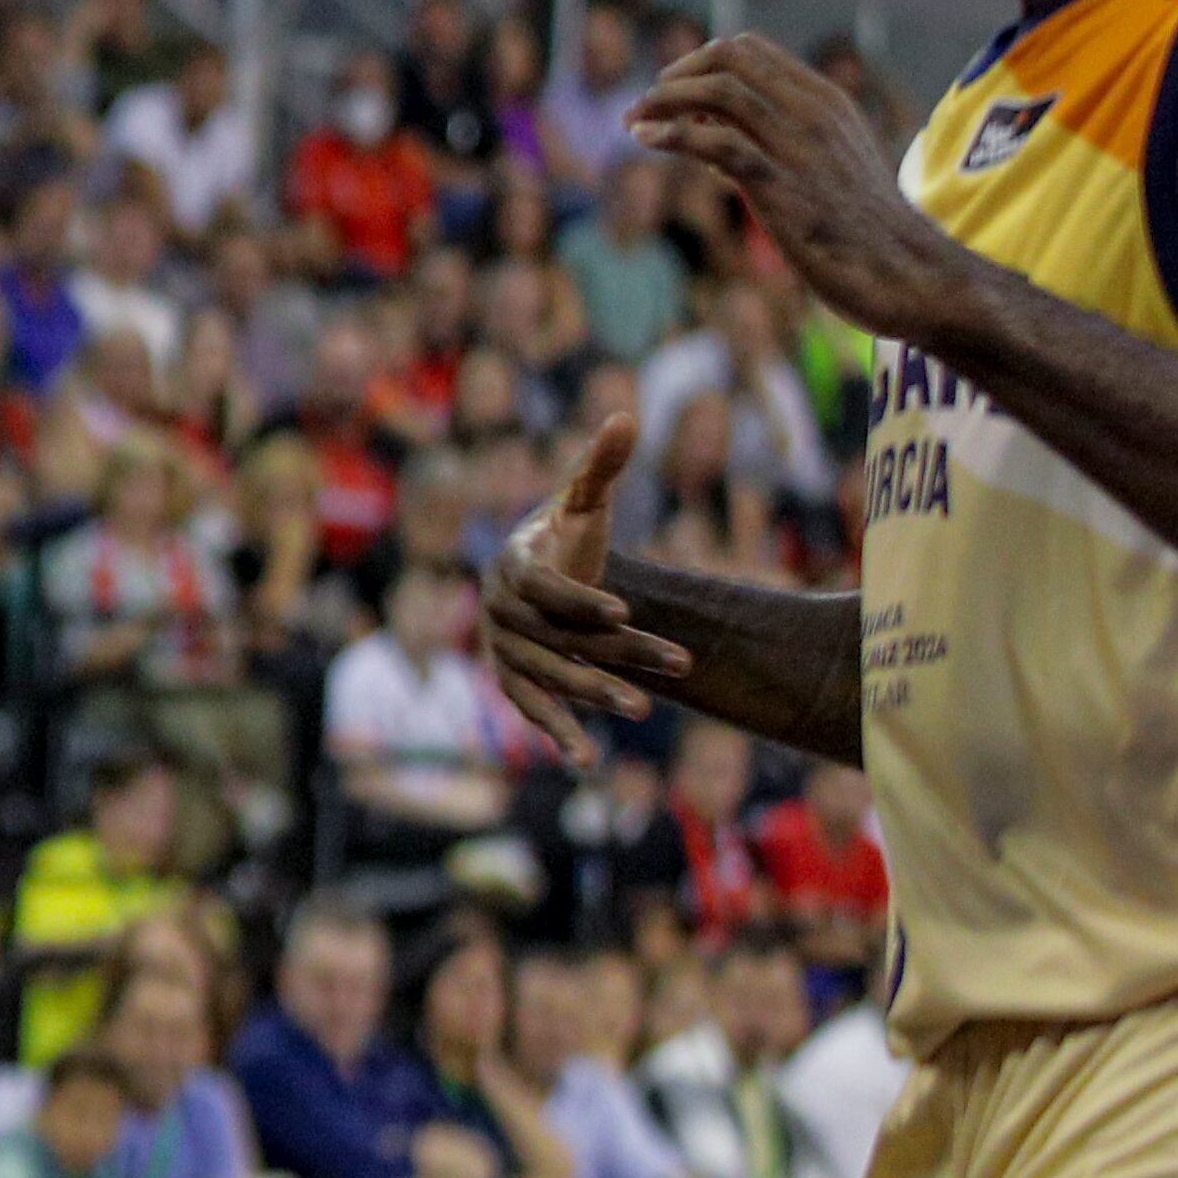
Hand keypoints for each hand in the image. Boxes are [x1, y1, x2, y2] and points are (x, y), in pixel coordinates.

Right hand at [483, 413, 694, 764]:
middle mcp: (500, 611)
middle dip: (621, 651)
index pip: (545, 587)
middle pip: (563, 638)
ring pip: (552, 677)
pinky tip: (587, 762)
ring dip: (597, 695)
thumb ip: (600, 464)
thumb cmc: (563, 535)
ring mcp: (503, 650)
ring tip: (646, 709)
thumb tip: (626, 415)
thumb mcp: (580, 498)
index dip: (582, 599)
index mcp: (513, 565)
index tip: (624, 610)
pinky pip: (533, 709)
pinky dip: (557, 734)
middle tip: (678, 662)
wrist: (532, 576)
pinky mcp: (512, 681)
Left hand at [630, 34, 962, 339]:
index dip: (701, 63)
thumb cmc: (864, 230)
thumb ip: (780, 148)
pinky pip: (717, 144)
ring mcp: (798, 148)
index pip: (752, 51)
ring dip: (665, 100)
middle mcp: (812, 113)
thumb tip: (716, 150)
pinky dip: (672, 135)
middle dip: (676, 75)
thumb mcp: (828, 169)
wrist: (907, 274)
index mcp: (826, 101)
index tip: (672, 91)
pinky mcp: (782, 188)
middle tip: (643, 105)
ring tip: (633, 121)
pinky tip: (643, 140)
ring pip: (721, 92)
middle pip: (730, 59)